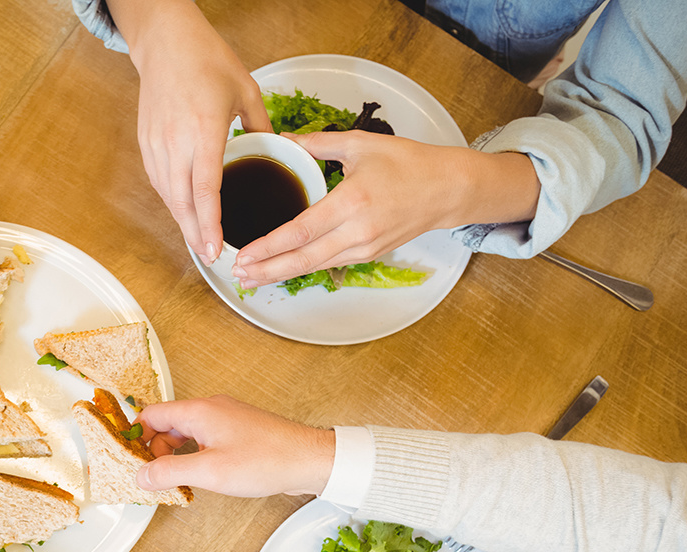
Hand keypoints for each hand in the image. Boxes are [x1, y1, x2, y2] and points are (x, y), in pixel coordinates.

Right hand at [119, 0, 271, 263]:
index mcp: (204, 131)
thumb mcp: (247, 90)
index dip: (210, 224)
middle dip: (195, 235)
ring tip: (199, 242)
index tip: (216, 248)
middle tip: (211, 258)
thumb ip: (262, 126)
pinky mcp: (146, 143)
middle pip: (183, 202)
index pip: (206, 190)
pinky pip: (158, 181)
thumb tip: (276, 151)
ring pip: (168, 196)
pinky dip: (171, 201)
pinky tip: (184, 212)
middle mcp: (176, 142)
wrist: (166, 43)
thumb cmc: (207, 61)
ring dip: (183, 222)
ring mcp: (157, 144)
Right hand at [134, 395, 333, 497]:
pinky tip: (199, 476)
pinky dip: (194, 456)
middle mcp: (211, 409)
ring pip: (186, 434)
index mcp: (199, 411)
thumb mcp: (209, 471)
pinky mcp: (238, 432)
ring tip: (177, 481)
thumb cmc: (267, 460)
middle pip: (167, 425)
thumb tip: (142, 475)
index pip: (152, 415)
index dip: (136, 436)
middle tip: (154, 477)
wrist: (308, 460)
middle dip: (155, 451)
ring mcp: (226, 420)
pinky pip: (204, 440)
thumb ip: (170, 472)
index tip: (128, 457)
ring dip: (175, 456)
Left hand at [231, 133, 537, 286]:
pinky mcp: (369, 255)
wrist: (448, 189)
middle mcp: (358, 232)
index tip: (243, 253)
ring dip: (281, 273)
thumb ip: (316, 143)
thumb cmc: (408, 163)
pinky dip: (303, 267)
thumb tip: (281, 140)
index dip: (268, 247)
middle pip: (303, 260)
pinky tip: (282, 268)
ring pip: (314, 267)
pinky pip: (329, 264)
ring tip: (251, 277)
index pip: (300, 231)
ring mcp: (365, 248)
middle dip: (267, 270)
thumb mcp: (360, 144)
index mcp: (352, 202)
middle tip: (237, 275)